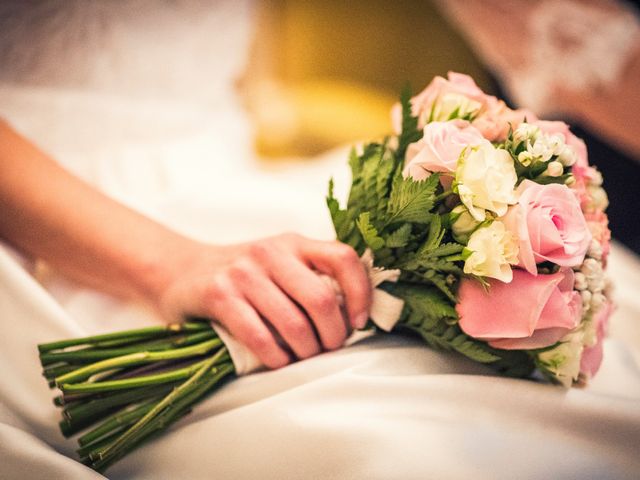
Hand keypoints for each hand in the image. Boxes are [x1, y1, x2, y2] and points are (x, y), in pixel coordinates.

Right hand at [155, 233, 370, 368]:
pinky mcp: (219, 295)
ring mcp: (243, 272)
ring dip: (306, 351)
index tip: (359, 321)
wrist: (182, 271)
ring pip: (293, 323)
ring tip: (305, 357)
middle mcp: (271, 252)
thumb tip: (354, 316)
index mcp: (294, 243)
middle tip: (329, 348)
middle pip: (321, 299)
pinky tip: (279, 361)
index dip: (360, 293)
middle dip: (333, 335)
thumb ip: (313, 278)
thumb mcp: (281, 263)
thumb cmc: (244, 275)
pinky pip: (259, 336)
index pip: (343, 258)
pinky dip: (276, 357)